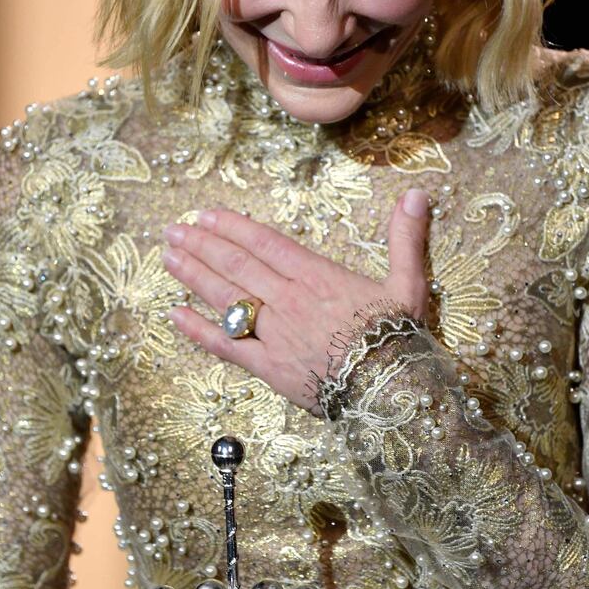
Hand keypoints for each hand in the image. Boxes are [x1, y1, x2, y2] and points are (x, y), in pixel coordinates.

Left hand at [162, 188, 431, 412]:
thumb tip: (420, 194)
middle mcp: (289, 299)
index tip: (206, 215)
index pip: (266, 243)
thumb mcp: (409, 283)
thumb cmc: (400, 339)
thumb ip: (406, 238)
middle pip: (237, 265)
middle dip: (202, 244)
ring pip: (226, 297)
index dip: (233, 227)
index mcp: (318, 276)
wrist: (391, 393)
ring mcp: (274, 333)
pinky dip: (198, 330)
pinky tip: (175, 315)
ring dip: (193, 274)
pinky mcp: (267, 367)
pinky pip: (226, 345)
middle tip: (173, 229)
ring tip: (167, 255)